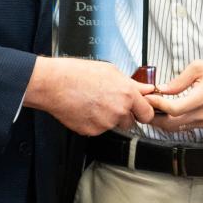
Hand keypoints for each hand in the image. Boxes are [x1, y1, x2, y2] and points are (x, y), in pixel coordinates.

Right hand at [23, 57, 155, 135]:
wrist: (54, 84)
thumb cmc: (78, 73)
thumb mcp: (109, 70)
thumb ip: (131, 83)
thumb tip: (146, 89)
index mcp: (127, 94)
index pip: (147, 113)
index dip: (144, 112)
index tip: (140, 110)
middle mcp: (119, 111)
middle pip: (130, 122)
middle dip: (123, 115)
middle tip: (109, 102)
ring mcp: (105, 123)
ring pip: (113, 125)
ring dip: (107, 118)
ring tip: (93, 102)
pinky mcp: (92, 131)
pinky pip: (98, 129)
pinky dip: (93, 122)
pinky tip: (85, 109)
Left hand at [145, 61, 202, 131]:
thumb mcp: (200, 67)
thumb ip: (179, 80)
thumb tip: (163, 89)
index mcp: (202, 97)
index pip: (173, 108)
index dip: (157, 105)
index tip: (148, 97)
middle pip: (171, 124)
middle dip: (154, 117)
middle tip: (144, 108)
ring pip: (176, 129)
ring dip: (162, 122)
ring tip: (152, 111)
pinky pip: (185, 127)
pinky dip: (172, 123)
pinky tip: (166, 114)